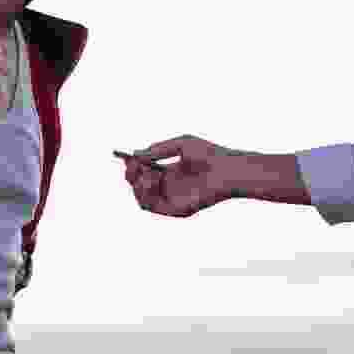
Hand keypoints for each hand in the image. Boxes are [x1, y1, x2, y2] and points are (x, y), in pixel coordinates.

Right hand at [117, 135, 238, 217]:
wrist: (229, 169)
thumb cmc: (210, 154)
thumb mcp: (182, 144)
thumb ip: (159, 149)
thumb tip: (135, 154)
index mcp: (170, 173)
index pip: (143, 172)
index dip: (132, 165)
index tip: (124, 156)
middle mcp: (169, 188)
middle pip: (139, 185)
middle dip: (131, 174)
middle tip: (132, 164)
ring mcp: (172, 200)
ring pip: (142, 199)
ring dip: (137, 185)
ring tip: (145, 173)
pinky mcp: (177, 210)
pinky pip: (151, 207)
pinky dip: (145, 194)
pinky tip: (151, 179)